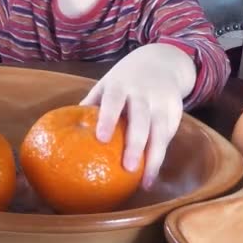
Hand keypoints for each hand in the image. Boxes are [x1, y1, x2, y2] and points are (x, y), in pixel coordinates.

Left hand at [80, 43, 195, 189]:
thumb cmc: (125, 79)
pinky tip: (151, 175)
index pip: (113, 101)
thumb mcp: (107, 84)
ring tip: (145, 182)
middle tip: (128, 168)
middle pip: (141, 120)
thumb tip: (65, 130)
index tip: (101, 139)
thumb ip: (91, 104)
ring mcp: (162, 101)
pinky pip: (169, 136)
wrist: (162, 61)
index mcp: (120, 85)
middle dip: (136, 144)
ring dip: (154, 158)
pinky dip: (161, 155)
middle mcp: (143, 93)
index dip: (108, 119)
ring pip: (161, 132)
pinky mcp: (176, 110)